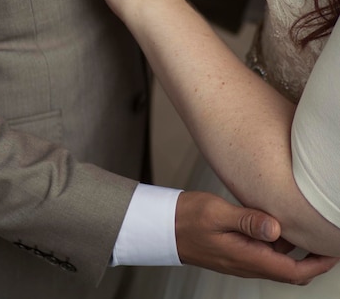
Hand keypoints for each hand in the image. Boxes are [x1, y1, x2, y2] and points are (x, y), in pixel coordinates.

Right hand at [176, 191, 337, 283]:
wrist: (164, 226)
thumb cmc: (187, 219)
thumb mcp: (217, 214)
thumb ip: (247, 220)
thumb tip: (276, 228)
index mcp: (247, 258)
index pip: (293, 272)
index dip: (318, 265)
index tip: (333, 252)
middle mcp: (248, 263)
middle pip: (290, 271)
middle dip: (313, 261)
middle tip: (327, 241)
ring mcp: (242, 258)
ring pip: (278, 261)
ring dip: (296, 250)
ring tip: (308, 227)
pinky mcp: (236, 250)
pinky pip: (265, 252)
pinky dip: (279, 242)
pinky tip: (278, 222)